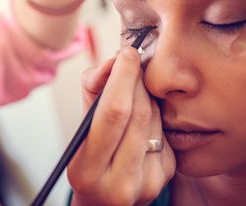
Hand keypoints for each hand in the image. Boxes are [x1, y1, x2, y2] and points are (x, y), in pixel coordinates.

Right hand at [67, 49, 174, 205]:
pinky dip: (154, 115)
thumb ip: (93, 92)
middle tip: (133, 61)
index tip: (127, 53)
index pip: (113, 113)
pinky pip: (164, 133)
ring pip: (155, 121)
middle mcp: (119, 183)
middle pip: (139, 114)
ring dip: (146, 95)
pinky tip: (144, 113)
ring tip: (135, 87)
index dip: (122, 77)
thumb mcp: (80, 128)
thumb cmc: (87, 158)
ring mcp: (146, 184)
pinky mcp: (164, 178)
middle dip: (137, 80)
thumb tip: (113, 63)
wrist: (103, 203)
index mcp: (87, 170)